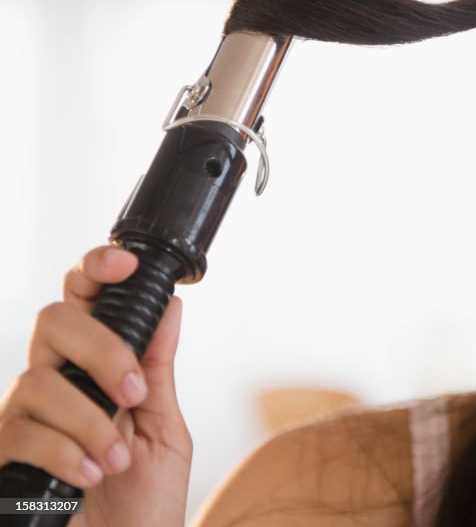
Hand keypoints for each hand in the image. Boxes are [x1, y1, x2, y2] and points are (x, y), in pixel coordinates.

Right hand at [0, 246, 191, 526]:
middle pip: (54, 322)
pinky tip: (87, 476)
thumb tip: (170, 307)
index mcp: (96, 368)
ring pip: (39, 380)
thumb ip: (158, 371)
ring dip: (89, 421)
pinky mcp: (5, 455)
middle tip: (132, 394)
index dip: (96, 271)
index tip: (126, 264)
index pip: (83, 301)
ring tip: (116, 459)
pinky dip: (63, 452)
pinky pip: (20, 431)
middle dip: (102, 351)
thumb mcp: (163, 430)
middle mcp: (55, 382)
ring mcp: (25, 418)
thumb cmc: (144, 500)